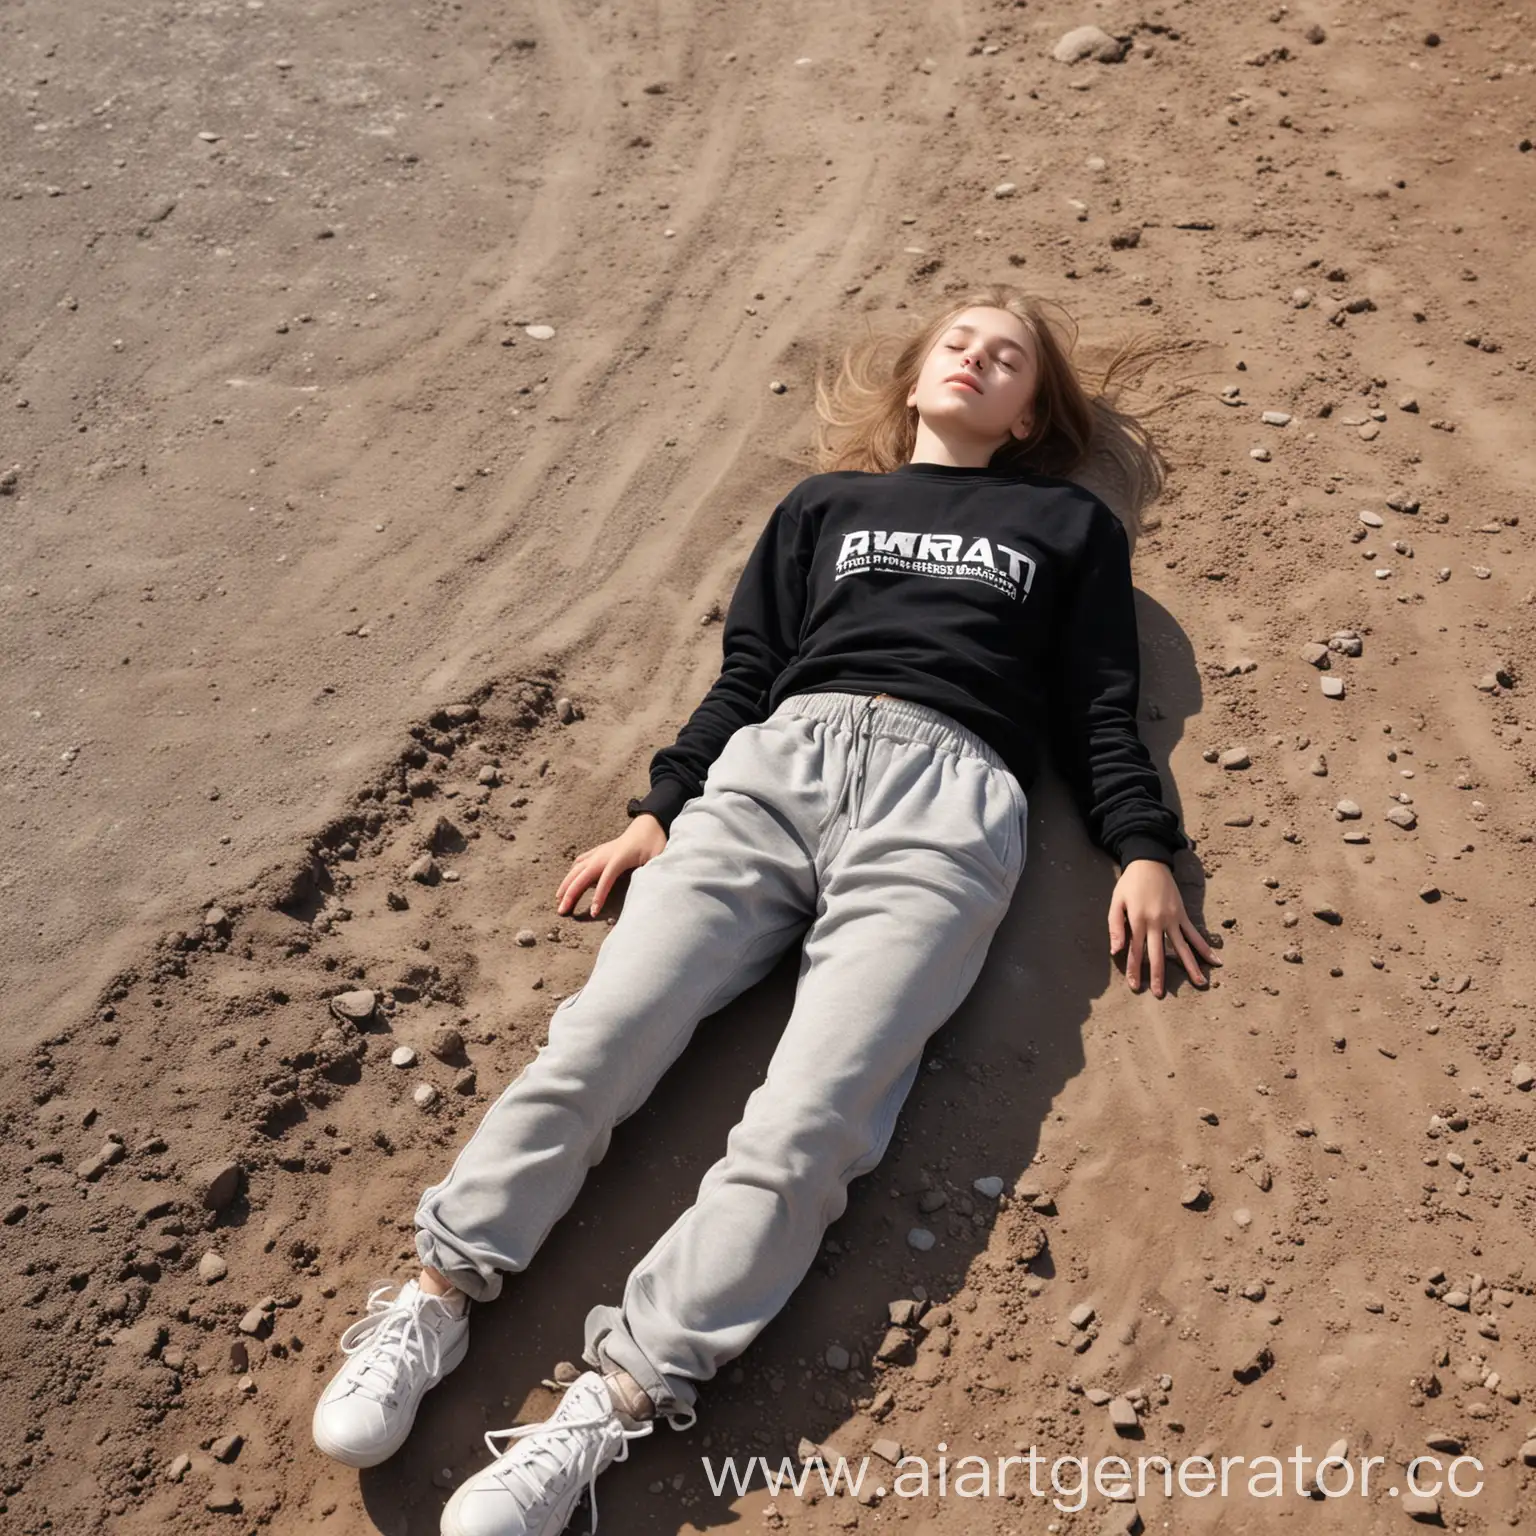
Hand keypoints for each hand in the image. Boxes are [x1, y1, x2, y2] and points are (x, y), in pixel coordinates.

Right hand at [555, 814, 668, 916]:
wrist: (648, 824)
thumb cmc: (654, 842)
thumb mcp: (658, 857)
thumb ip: (654, 871)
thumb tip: (652, 887)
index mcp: (620, 858)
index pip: (606, 879)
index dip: (598, 896)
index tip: (593, 913)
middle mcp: (605, 854)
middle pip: (583, 875)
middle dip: (571, 893)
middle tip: (561, 911)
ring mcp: (600, 852)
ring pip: (577, 869)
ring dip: (566, 884)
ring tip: (558, 900)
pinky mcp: (599, 851)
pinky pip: (580, 861)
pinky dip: (571, 872)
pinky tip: (567, 881)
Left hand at [1108, 858, 1221, 997]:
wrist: (1149, 862)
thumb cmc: (1129, 884)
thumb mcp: (1116, 902)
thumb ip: (1115, 926)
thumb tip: (1115, 950)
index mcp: (1138, 920)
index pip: (1135, 950)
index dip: (1134, 969)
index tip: (1135, 987)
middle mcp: (1157, 921)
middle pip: (1158, 953)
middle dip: (1158, 975)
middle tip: (1159, 995)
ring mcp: (1172, 918)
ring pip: (1181, 947)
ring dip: (1190, 966)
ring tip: (1200, 984)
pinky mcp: (1182, 914)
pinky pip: (1194, 933)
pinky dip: (1204, 947)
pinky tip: (1214, 961)